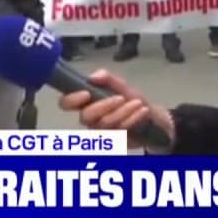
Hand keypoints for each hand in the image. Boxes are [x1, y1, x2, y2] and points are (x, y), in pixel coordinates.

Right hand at [58, 69, 174, 151]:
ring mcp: (101, 131)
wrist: (151, 117)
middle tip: (121, 98)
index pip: (66, 103)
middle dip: (104, 105)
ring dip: (123, 111)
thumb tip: (93, 77)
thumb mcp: (121, 85)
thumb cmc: (130, 100)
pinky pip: (119, 131)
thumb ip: (108, 79)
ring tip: (138, 103)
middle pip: (85, 116)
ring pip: (105, 123)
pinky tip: (142, 111)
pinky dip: (132, 118)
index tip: (86, 93)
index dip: (71, 99)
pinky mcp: (113, 141)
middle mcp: (90, 119)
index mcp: (86, 103)